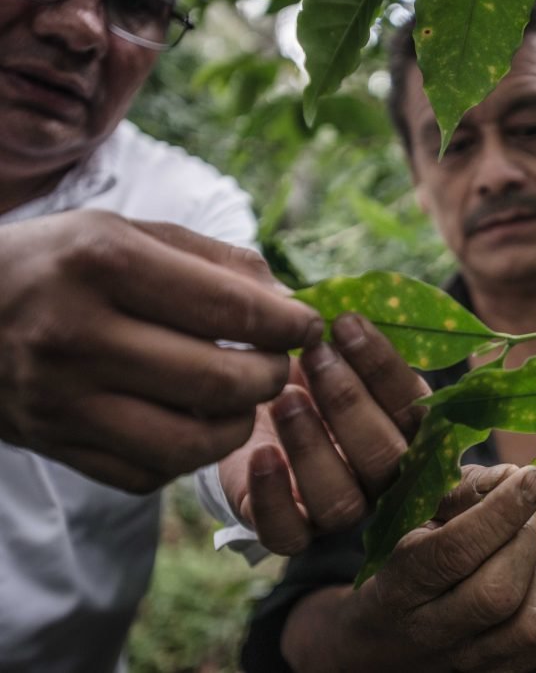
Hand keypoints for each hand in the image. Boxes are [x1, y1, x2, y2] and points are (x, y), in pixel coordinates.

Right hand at [0, 210, 321, 491]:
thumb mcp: (126, 232)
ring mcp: (62, 399)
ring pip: (191, 442)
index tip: (309, 326)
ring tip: (244, 398)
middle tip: (279, 364)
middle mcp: (78, 334)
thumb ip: (215, 262)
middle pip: (219, 379)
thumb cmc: (57, 263)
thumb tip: (288, 302)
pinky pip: (151, 472)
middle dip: (272, 375)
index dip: (288, 323)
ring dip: (239, 424)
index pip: (229, 308)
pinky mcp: (56, 444)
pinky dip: (189, 454)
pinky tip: (193, 421)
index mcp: (103, 263)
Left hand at [218, 313, 431, 554]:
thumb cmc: (293, 364)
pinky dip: (274, 497)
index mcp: (402, 427)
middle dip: (350, 401)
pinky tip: (260, 454)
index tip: (344, 322)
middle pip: (387, 458)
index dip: (383, 366)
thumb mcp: (312, 336)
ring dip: (314, 447)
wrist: (242, 404)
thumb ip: (331, 321)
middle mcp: (379, 475)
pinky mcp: (288, 528)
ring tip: (283, 398)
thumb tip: (321, 299)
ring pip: (343, 502)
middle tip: (313, 353)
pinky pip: (289, 536)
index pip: (415, 407)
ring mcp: (335, 507)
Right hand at [282, 465, 535, 672]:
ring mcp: (469, 662)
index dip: (500, 511)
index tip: (531, 476)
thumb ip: (459, 493)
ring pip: (534, 622)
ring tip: (522, 548)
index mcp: (400, 586)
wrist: (377, 647)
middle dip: (526, 536)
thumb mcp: (411, 521)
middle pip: (499, 591)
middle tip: (525, 508)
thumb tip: (514, 477)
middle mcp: (432, 633)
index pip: (454, 551)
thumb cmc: (403, 565)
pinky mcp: (502, 672)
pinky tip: (531, 575)